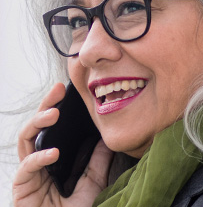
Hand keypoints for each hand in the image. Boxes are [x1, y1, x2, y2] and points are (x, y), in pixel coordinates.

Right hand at [13, 83, 113, 206]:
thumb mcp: (92, 181)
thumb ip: (97, 161)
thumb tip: (106, 138)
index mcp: (53, 157)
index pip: (52, 127)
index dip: (57, 107)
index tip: (67, 91)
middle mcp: (38, 161)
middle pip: (37, 126)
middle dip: (45, 105)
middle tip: (57, 90)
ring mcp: (29, 173)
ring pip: (25, 139)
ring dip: (38, 123)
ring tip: (54, 114)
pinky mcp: (22, 187)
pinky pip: (26, 168)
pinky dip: (38, 158)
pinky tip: (53, 152)